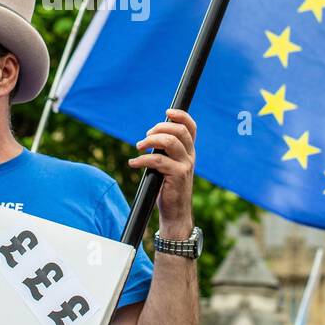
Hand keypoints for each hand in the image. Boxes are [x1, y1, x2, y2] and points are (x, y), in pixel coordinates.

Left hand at [128, 108, 195, 238]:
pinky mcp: (178, 175)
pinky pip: (158, 161)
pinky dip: (142, 160)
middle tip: (145, 136)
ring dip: (150, 141)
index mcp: (188, 151)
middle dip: (159, 128)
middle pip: (179, 131)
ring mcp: (185, 166)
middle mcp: (190, 156)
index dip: (181, 116)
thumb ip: (165, 151)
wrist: (175, 212)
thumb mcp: (169, 166)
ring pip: (170, 142)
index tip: (167, 112)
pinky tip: (133, 163)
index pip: (191, 127)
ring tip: (138, 147)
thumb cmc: (168, 188)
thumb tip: (150, 137)